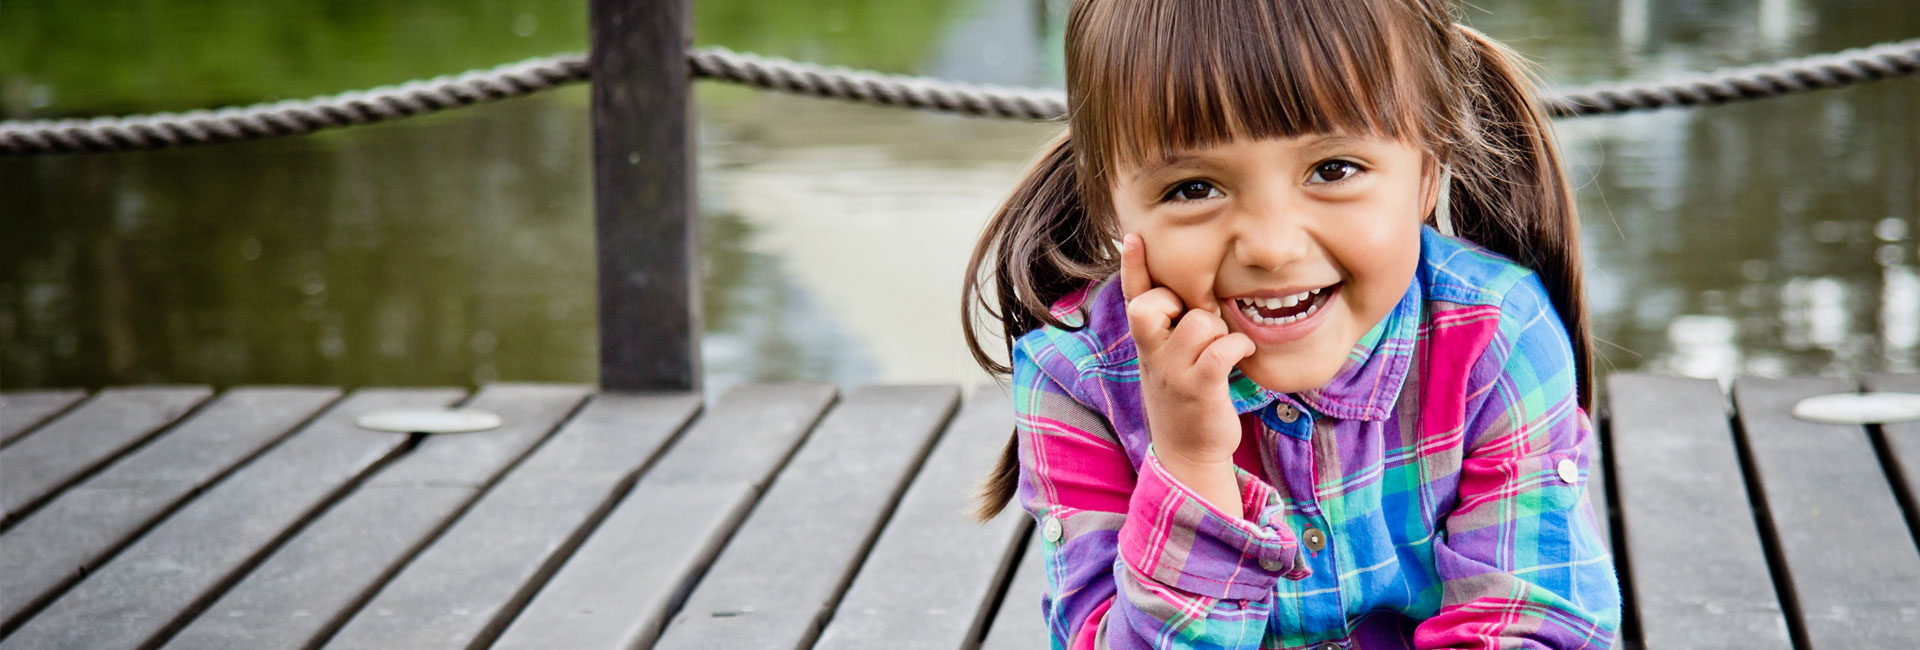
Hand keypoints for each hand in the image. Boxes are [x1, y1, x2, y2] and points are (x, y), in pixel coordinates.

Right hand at [1120, 233, 1255, 513]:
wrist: (1188, 453)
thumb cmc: (1183, 397)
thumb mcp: (1164, 361)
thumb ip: (1166, 328)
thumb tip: (1181, 292)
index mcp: (1145, 343)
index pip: (1133, 297)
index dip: (1133, 266)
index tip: (1134, 235)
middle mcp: (1152, 354)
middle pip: (1149, 305)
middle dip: (1176, 302)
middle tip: (1194, 323)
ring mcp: (1173, 372)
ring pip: (1199, 321)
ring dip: (1219, 330)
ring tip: (1222, 349)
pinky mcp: (1200, 387)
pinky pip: (1221, 348)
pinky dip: (1237, 346)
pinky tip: (1241, 356)